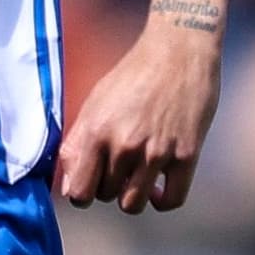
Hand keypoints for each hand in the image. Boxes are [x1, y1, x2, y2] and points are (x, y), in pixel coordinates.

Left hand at [56, 18, 222, 212]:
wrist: (179, 50)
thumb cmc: (133, 74)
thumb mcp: (95, 102)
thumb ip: (78, 143)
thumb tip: (68, 185)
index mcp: (96, 131)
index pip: (78, 192)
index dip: (82, 193)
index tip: (91, 183)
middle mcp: (124, 145)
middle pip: (106, 196)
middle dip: (109, 187)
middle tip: (119, 166)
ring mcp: (157, 152)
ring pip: (133, 204)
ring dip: (133, 195)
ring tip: (137, 177)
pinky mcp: (187, 155)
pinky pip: (172, 200)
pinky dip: (162, 201)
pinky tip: (160, 188)